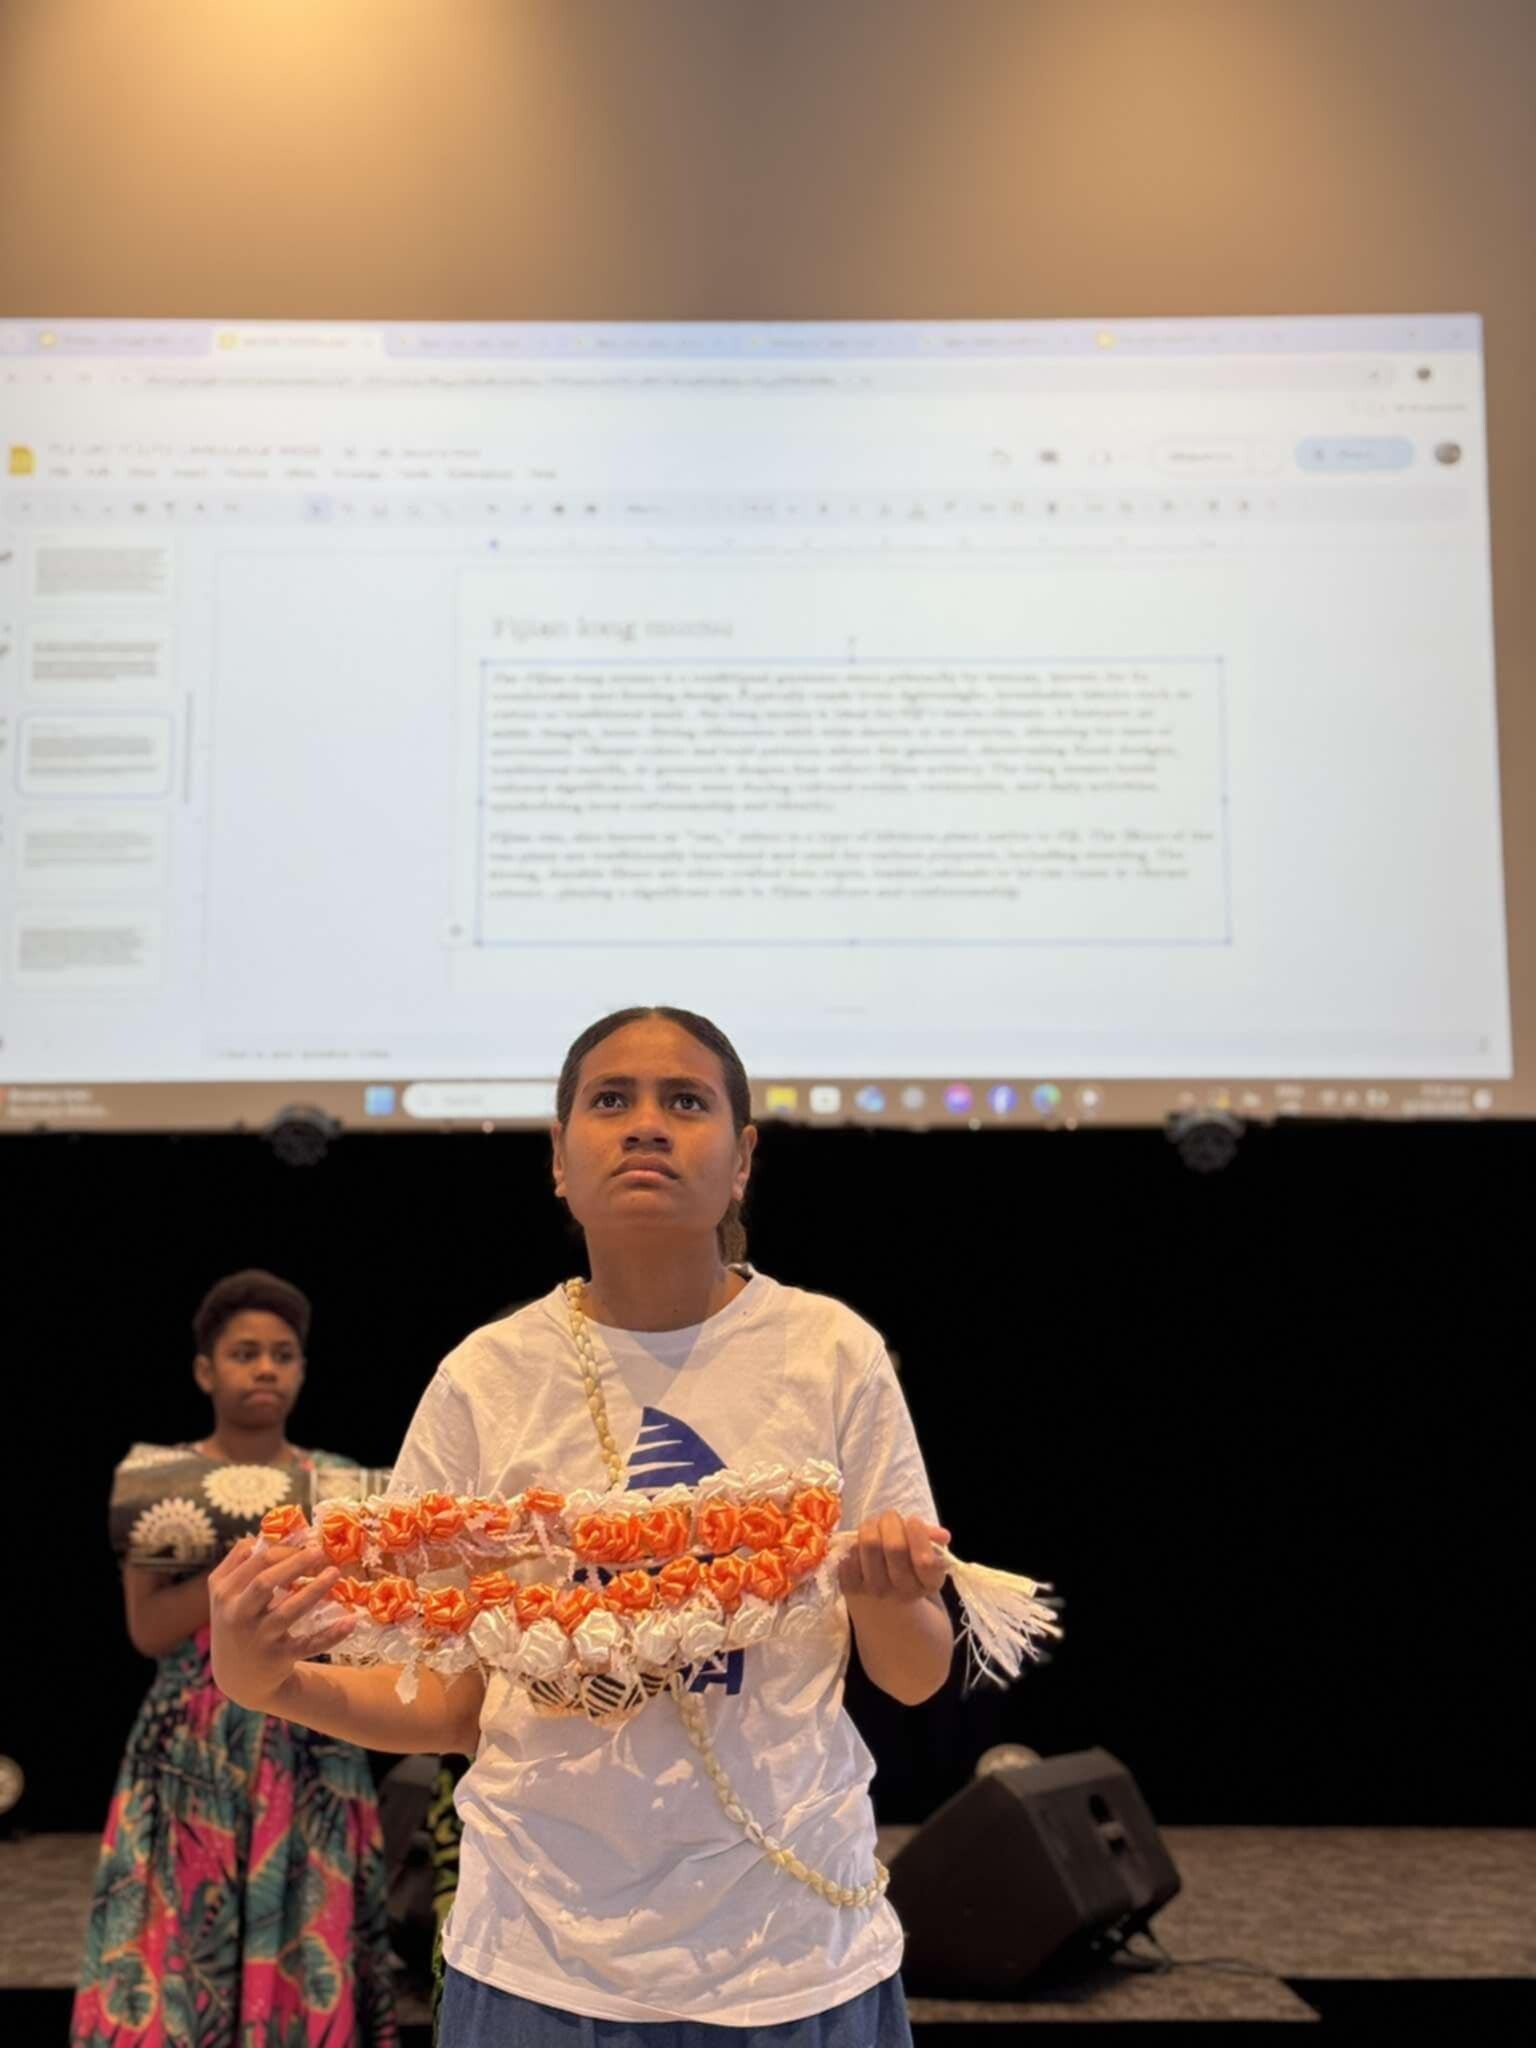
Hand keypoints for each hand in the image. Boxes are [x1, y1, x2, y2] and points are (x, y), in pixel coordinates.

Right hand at [208, 1538, 355, 1709]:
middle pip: (265, 1582)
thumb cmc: (238, 1619)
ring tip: (335, 1573)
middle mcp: (236, 1615)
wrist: (237, 1676)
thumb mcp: (227, 1592)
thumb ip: (242, 1561)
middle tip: (320, 1551)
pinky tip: (351, 1621)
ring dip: (313, 1591)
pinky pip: (308, 1645)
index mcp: (223, 1592)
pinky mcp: (277, 1658)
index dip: (284, 1548)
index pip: (255, 1560)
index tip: (306, 1544)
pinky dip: (330, 1634)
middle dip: (294, 1563)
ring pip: (287, 1612)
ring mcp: (257, 1638)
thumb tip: (276, 1531)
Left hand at [838, 1511, 950, 1603]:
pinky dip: (853, 1544)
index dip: (919, 1534)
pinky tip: (860, 1547)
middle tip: (891, 1517)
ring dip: (871, 1526)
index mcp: (928, 1584)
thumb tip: (942, 1535)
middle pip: (894, 1546)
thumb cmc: (909, 1572)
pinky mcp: (851, 1589)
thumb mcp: (928, 1560)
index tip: (914, 1521)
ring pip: (869, 1544)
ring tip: (874, 1526)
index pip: (925, 1561)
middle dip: (892, 1521)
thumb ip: (932, 1542)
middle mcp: (903, 1592)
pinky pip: (850, 1554)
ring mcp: (876, 1592)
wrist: (886, 1610)